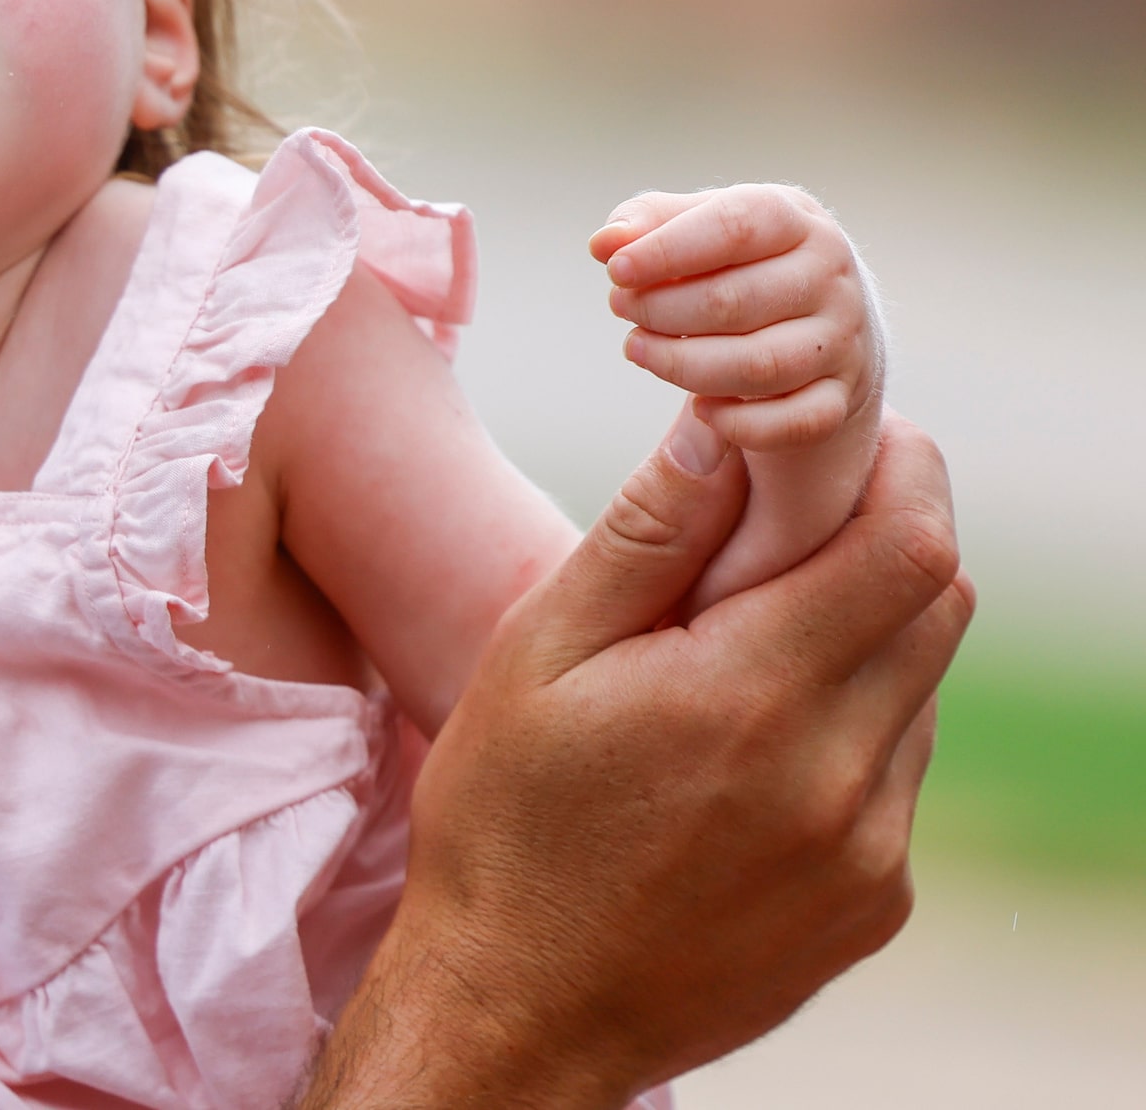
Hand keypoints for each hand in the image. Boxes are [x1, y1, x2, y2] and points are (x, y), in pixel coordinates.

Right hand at [297, 413, 968, 1107]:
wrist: (520, 1010)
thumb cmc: (506, 824)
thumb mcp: (537, 659)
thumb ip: (644, 539)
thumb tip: (722, 432)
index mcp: (749, 699)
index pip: (909, 549)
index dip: (903, 471)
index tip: (860, 441)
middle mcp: (838, 778)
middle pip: (937, 607)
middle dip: (884, 539)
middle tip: (792, 526)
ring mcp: (869, 853)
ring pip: (919, 692)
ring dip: (862, 641)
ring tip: (748, 651)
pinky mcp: (873, 905)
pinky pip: (896, 779)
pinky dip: (848, 733)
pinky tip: (747, 751)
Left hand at [593, 185, 885, 607]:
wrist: (821, 320)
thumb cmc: (741, 262)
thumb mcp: (701, 224)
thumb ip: (648, 223)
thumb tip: (605, 242)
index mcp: (797, 221)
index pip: (737, 226)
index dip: (668, 249)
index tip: (615, 269)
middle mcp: (830, 279)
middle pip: (736, 300)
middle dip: (662, 309)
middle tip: (622, 307)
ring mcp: (841, 342)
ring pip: (761, 366)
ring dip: (684, 365)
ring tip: (639, 348)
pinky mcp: (839, 398)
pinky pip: (792, 423)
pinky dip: (739, 423)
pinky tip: (701, 409)